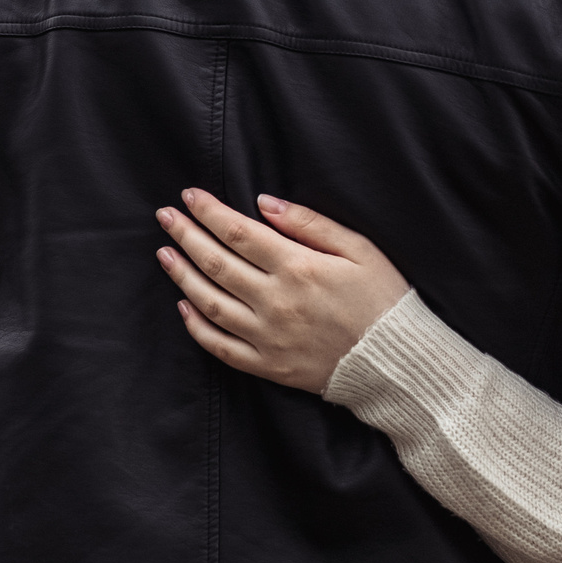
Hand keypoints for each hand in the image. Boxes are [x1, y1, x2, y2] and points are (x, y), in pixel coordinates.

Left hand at [154, 189, 409, 392]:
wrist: (397, 363)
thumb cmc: (384, 300)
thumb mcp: (359, 250)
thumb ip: (310, 223)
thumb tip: (264, 203)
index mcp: (298, 268)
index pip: (238, 233)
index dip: (209, 212)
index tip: (189, 196)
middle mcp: (275, 302)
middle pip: (216, 263)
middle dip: (185, 235)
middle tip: (164, 216)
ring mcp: (268, 337)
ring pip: (210, 303)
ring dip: (182, 275)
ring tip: (165, 253)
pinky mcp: (268, 366)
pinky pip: (221, 347)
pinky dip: (197, 326)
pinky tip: (184, 306)